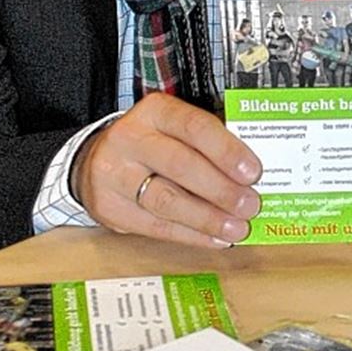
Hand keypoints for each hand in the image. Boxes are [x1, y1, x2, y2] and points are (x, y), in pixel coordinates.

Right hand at [72, 94, 261, 248]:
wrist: (98, 161)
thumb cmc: (153, 144)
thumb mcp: (176, 129)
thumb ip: (210, 144)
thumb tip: (252, 175)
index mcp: (154, 112)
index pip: (195, 127)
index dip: (227, 151)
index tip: (253, 172)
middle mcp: (130, 138)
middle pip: (180, 165)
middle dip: (221, 190)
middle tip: (250, 206)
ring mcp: (115, 174)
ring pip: (167, 201)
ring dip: (208, 219)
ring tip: (236, 228)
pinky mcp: (109, 207)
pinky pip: (156, 226)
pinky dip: (191, 236)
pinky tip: (214, 238)